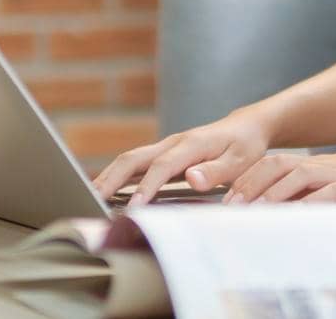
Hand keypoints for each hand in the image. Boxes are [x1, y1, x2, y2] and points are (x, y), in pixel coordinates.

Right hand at [91, 108, 273, 207]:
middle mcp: (173, 143)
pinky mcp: (163, 153)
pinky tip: (106, 191)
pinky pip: (135, 163)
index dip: (146, 187)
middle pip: (133, 158)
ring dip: (108, 177)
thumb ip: (217, 171)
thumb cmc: (245, 146)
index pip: (162, 167)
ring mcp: (165, 146)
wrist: (246, 127)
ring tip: (89, 198)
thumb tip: (192, 179)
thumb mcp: (241, 160)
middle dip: (111, 179)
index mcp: (191, 145)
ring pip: (129, 159)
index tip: (133, 208)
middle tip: (92, 200)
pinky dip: (117, 176)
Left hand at [225, 142, 335, 204]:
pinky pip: (330, 193)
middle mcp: (322, 165)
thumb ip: (313, 195)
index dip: (246, 179)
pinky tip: (296, 217)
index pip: (272, 164)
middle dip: (249, 184)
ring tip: (253, 212)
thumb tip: (282, 214)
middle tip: (230, 206)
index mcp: (315, 164)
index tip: (226, 198)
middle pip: (276, 165)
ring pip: (297, 176)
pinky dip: (311, 204)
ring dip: (272, 195)